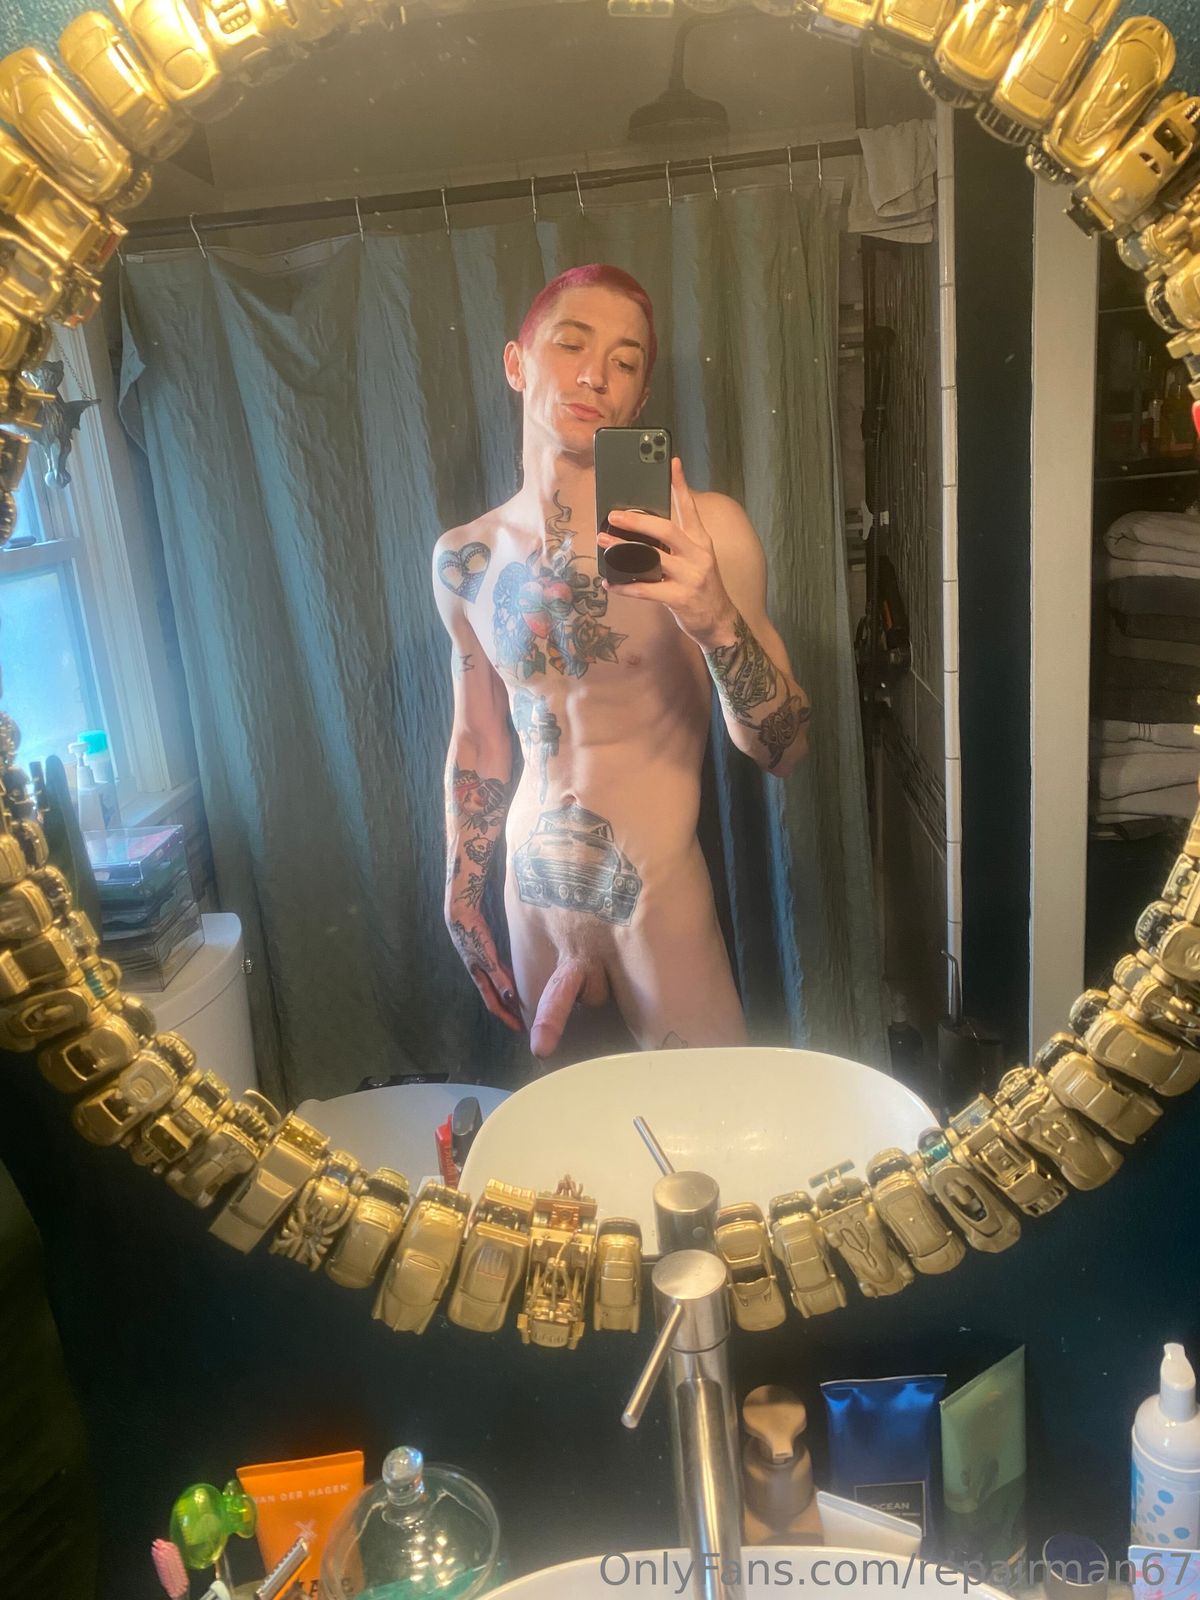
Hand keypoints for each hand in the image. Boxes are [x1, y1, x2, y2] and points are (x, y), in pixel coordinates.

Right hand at [446, 910, 523, 1031]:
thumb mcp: (487, 958)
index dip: (507, 1018)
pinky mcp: (487, 955)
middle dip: (510, 1012)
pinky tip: (518, 980)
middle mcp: (481, 975)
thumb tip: (510, 999)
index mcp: (480, 979)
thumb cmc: (473, 936)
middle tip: (525, 1020)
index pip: (495, 1005)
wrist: (461, 916)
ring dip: (510, 997)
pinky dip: (509, 981)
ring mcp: (484, 966)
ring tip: (525, 1004)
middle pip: (497, 999)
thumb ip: (499, 977)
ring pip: (499, 987)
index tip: (520, 1029)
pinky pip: (501, 973)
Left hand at [597, 458, 737, 650]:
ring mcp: (690, 577)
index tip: (672, 462)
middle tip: (614, 515)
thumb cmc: (701, 586)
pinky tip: (610, 582)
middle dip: (638, 520)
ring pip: (652, 558)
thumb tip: (642, 526)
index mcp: (701, 541)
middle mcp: (698, 555)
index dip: (681, 485)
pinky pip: (646, 590)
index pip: (690, 508)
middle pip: (666, 530)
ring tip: (603, 542)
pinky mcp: (680, 599)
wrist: (720, 622)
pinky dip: (625, 586)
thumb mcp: (696, 559)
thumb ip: (676, 543)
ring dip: (622, 550)